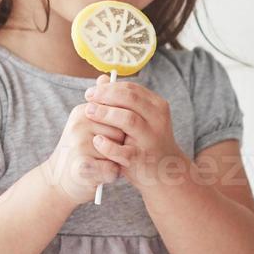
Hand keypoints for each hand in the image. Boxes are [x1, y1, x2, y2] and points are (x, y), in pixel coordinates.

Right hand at [42, 102, 124, 205]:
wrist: (58, 180)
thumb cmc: (79, 150)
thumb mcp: (86, 123)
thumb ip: (99, 103)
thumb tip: (106, 77)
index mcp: (83, 112)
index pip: (118, 113)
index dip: (120, 129)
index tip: (110, 137)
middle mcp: (79, 125)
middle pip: (121, 132)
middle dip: (120, 145)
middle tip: (105, 152)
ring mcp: (79, 145)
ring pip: (119, 151)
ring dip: (117, 161)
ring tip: (102, 162)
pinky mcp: (83, 167)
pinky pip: (112, 170)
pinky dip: (111, 175)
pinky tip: (101, 174)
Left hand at [83, 75, 185, 191]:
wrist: (165, 174)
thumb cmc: (147, 141)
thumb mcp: (140, 118)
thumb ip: (122, 100)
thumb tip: (101, 79)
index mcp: (157, 106)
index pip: (131, 89)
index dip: (109, 88)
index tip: (92, 91)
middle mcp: (157, 120)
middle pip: (130, 99)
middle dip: (105, 96)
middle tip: (88, 98)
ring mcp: (150, 140)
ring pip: (128, 119)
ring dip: (105, 114)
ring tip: (88, 112)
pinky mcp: (141, 159)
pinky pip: (122, 150)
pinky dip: (107, 144)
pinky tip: (96, 140)